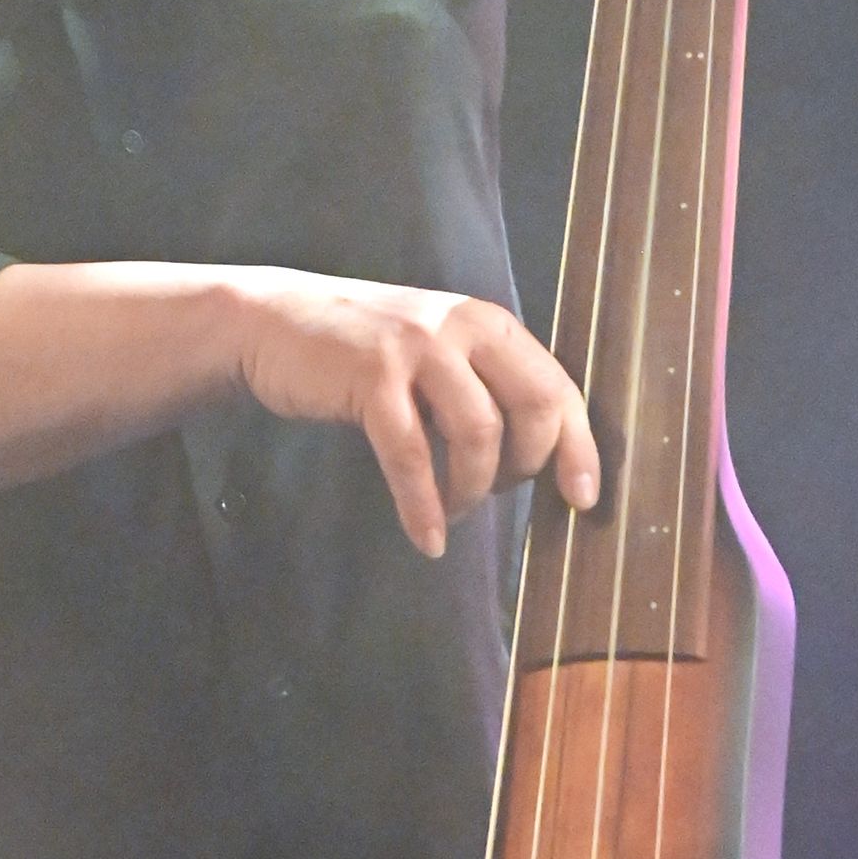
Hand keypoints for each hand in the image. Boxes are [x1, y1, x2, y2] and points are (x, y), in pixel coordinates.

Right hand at [222, 270, 598, 558]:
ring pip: (478, 435)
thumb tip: (538, 455)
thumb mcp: (435, 352)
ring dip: (472, 491)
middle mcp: (460, 326)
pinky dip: (423, 506)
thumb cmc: (362, 350)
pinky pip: (412, 456)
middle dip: (526, 469)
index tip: (584, 498)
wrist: (272, 320)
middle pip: (533, 407)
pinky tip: (427, 539)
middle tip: (497, 495)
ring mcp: (415, 347)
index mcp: (486, 323)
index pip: (557, 386)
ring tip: (452, 511)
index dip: (578, 447)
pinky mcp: (371, 376)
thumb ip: (483, 384)